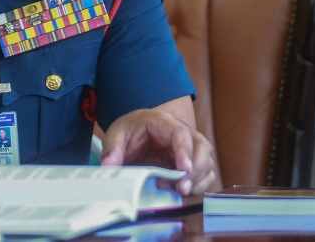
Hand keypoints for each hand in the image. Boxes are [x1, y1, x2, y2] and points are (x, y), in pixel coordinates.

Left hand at [100, 108, 214, 194]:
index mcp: (163, 121)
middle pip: (201, 147)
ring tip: (178, 191)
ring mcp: (190, 149)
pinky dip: (198, 186)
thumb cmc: (130, 130)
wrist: (136, 131)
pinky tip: (182, 192)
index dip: (184, 151)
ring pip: (206, 162)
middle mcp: (183, 133)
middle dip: (195, 170)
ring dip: (197, 180)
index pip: (180, 133)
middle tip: (181, 187)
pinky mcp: (191, 164)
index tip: (183, 169)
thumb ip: (112, 149)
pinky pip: (204, 175)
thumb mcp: (116, 135)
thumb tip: (107, 168)